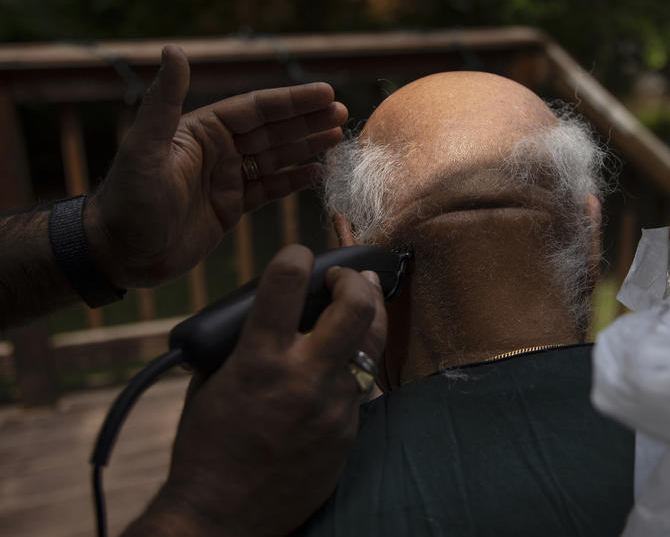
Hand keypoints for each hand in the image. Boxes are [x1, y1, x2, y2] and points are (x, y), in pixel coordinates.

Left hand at [85, 45, 347, 286]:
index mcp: (201, 130)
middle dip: (307, 120)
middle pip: (272, 129)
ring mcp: (225, 179)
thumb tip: (174, 50)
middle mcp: (216, 150)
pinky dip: (294, 180)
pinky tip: (317, 173)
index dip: (292, 101)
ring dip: (306, 145)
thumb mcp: (144, 148)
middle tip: (342, 113)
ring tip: (337, 136)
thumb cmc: (127, 201)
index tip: (326, 93)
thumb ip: (164, 101)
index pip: (256, 109)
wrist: (118, 254)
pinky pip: (269, 188)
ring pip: (275, 156)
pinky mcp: (230, 207)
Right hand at [124, 244, 386, 536]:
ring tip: (361, 302)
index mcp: (258, 361)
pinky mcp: (349, 432)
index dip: (296, 256)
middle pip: (356, 307)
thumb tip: (264, 312)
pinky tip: (343, 361)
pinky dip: (353, 366)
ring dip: (368, 317)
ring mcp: (333, 407)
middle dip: (356, 280)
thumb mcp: (210, 385)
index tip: (298, 253)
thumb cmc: (205, 449)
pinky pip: (361, 386)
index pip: (286, 284)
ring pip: (371, 345)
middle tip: (346, 279)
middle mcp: (303, 379)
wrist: (223, 518)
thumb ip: (241, 344)